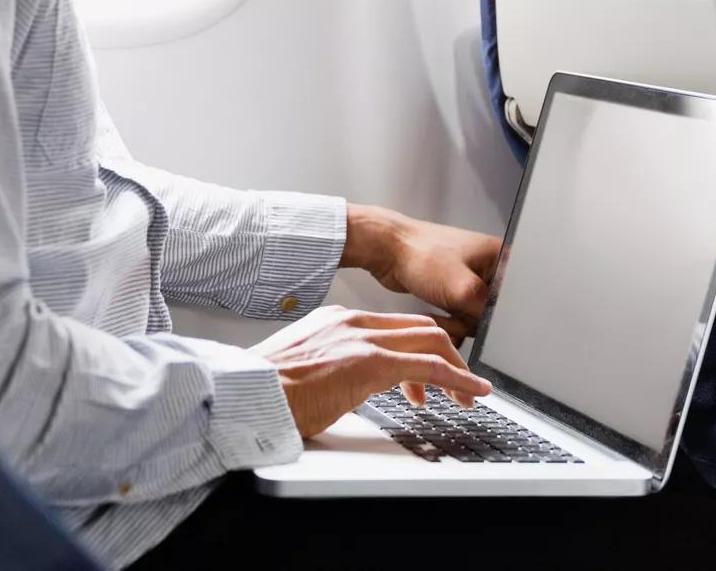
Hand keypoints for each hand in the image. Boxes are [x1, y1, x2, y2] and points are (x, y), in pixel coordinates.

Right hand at [250, 305, 491, 436]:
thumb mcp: (303, 369)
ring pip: (431, 342)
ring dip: (458, 367)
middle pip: (420, 328)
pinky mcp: (369, 363)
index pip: (394, 326)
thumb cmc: (264, 391)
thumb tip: (342, 385)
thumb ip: (328, 366)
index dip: (421, 347)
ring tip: (471, 393)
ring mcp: (362, 340)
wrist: (244, 394)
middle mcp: (353, 322)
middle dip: (449, 353)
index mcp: (337, 321)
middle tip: (462, 382)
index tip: (431, 373)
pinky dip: (457, 379)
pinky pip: (429, 368)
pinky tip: (471, 393)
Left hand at [344, 204, 501, 338]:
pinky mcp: (454, 291)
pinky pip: (460, 316)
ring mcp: (470, 280)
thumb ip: (486, 312)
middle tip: (457, 316)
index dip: (500, 312)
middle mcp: (488, 267)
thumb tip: (495, 330)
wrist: (387, 250)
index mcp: (500, 257)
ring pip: (476, 317)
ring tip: (442, 317)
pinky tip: (435, 317)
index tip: (483, 320)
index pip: (515, 295)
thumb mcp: (463, 288)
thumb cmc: (423, 255)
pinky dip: (449, 322)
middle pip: (495, 310)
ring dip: (458, 323)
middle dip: (473, 320)